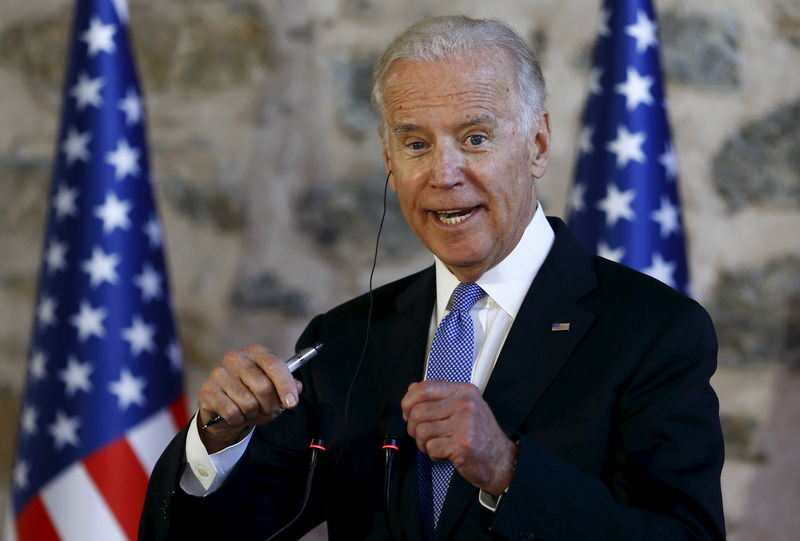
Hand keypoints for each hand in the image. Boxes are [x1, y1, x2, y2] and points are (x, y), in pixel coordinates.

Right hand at [197, 344, 302, 452]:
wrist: (224, 412)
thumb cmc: (253, 396)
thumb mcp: (274, 390)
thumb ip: (289, 387)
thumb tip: (297, 388)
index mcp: (256, 352)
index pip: (275, 365)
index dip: (286, 386)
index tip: (292, 403)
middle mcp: (236, 357)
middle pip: (264, 387)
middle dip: (270, 405)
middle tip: (268, 410)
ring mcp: (220, 373)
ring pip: (248, 403)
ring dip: (254, 414)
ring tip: (250, 411)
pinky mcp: (208, 390)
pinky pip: (232, 412)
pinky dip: (239, 420)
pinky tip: (236, 415)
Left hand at [401, 381, 517, 495]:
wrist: (502, 460)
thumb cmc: (481, 435)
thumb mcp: (465, 407)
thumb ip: (441, 396)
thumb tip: (413, 389)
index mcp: (463, 391)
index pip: (423, 388)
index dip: (408, 401)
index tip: (408, 411)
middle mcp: (465, 404)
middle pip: (418, 411)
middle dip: (414, 427)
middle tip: (422, 435)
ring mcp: (465, 424)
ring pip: (422, 431)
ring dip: (423, 443)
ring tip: (435, 444)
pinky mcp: (462, 444)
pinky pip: (431, 447)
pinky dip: (433, 455)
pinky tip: (444, 454)